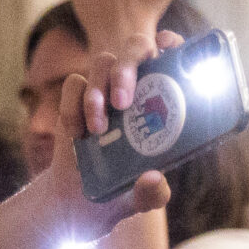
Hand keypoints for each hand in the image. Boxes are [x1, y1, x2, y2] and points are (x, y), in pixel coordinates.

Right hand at [0, 50, 174, 248]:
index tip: (171, 46)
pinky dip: (73, 105)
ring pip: (103, 60)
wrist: (75, 204)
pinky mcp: (75, 99)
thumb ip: (150, 194)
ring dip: (98, 91)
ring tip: (97, 129)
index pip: (174, 58)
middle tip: (122, 102)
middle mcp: (136, 90)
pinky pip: (74, 83)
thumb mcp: (139, 201)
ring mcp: (105, 92)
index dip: (175, 44)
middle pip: (136, 48)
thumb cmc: (118, 195)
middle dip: (129, 66)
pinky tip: (77, 134)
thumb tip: (154, 178)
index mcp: (162, 104)